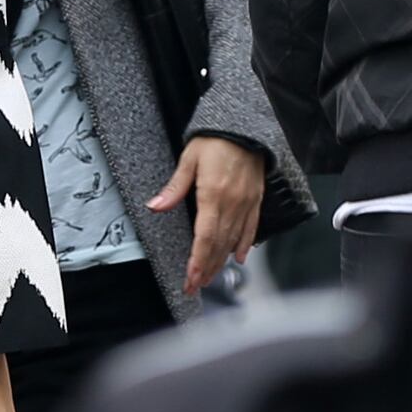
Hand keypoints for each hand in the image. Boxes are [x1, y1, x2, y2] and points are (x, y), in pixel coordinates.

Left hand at [150, 137, 270, 291]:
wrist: (244, 125)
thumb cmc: (214, 139)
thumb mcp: (189, 159)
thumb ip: (174, 187)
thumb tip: (155, 206)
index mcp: (213, 195)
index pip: (205, 238)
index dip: (197, 262)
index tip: (190, 279)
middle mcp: (233, 203)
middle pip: (219, 245)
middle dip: (206, 269)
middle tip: (196, 286)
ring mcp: (246, 203)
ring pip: (234, 240)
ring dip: (221, 262)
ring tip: (210, 278)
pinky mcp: (256, 200)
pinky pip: (251, 228)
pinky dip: (244, 245)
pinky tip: (239, 258)